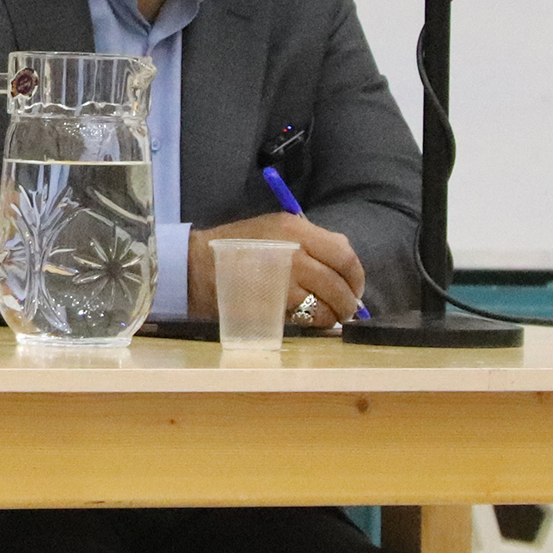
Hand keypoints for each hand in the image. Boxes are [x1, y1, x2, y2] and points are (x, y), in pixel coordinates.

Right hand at [188, 212, 365, 326]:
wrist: (195, 268)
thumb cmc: (236, 247)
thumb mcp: (273, 228)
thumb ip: (310, 242)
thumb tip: (344, 268)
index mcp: (296, 230)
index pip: (344, 254)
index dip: (356, 275)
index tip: (354, 286)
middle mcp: (294, 254)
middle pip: (339, 283)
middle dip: (348, 301)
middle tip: (346, 309)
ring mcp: (283, 283)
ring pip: (325, 306)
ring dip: (332, 316)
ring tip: (328, 318)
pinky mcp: (272, 307)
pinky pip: (306, 320)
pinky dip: (313, 324)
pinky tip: (308, 321)